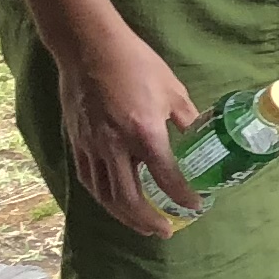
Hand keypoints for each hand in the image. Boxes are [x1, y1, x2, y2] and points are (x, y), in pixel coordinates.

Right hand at [56, 18, 200, 236]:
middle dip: (148, 220)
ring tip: (141, 225)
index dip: (182, 197)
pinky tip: (112, 202)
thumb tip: (202, 138)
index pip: (166, 177)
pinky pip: (88, 179)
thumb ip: (189, 120)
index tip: (195, 207)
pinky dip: (102, 197)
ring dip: (124, 216)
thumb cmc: (135, 64)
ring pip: (104, 194)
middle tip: (164, 232)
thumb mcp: (173, 90)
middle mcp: (114, 146)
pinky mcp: (76, 141)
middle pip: (129, 198)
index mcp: (144, 132)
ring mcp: (91, 146)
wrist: (88, 46)